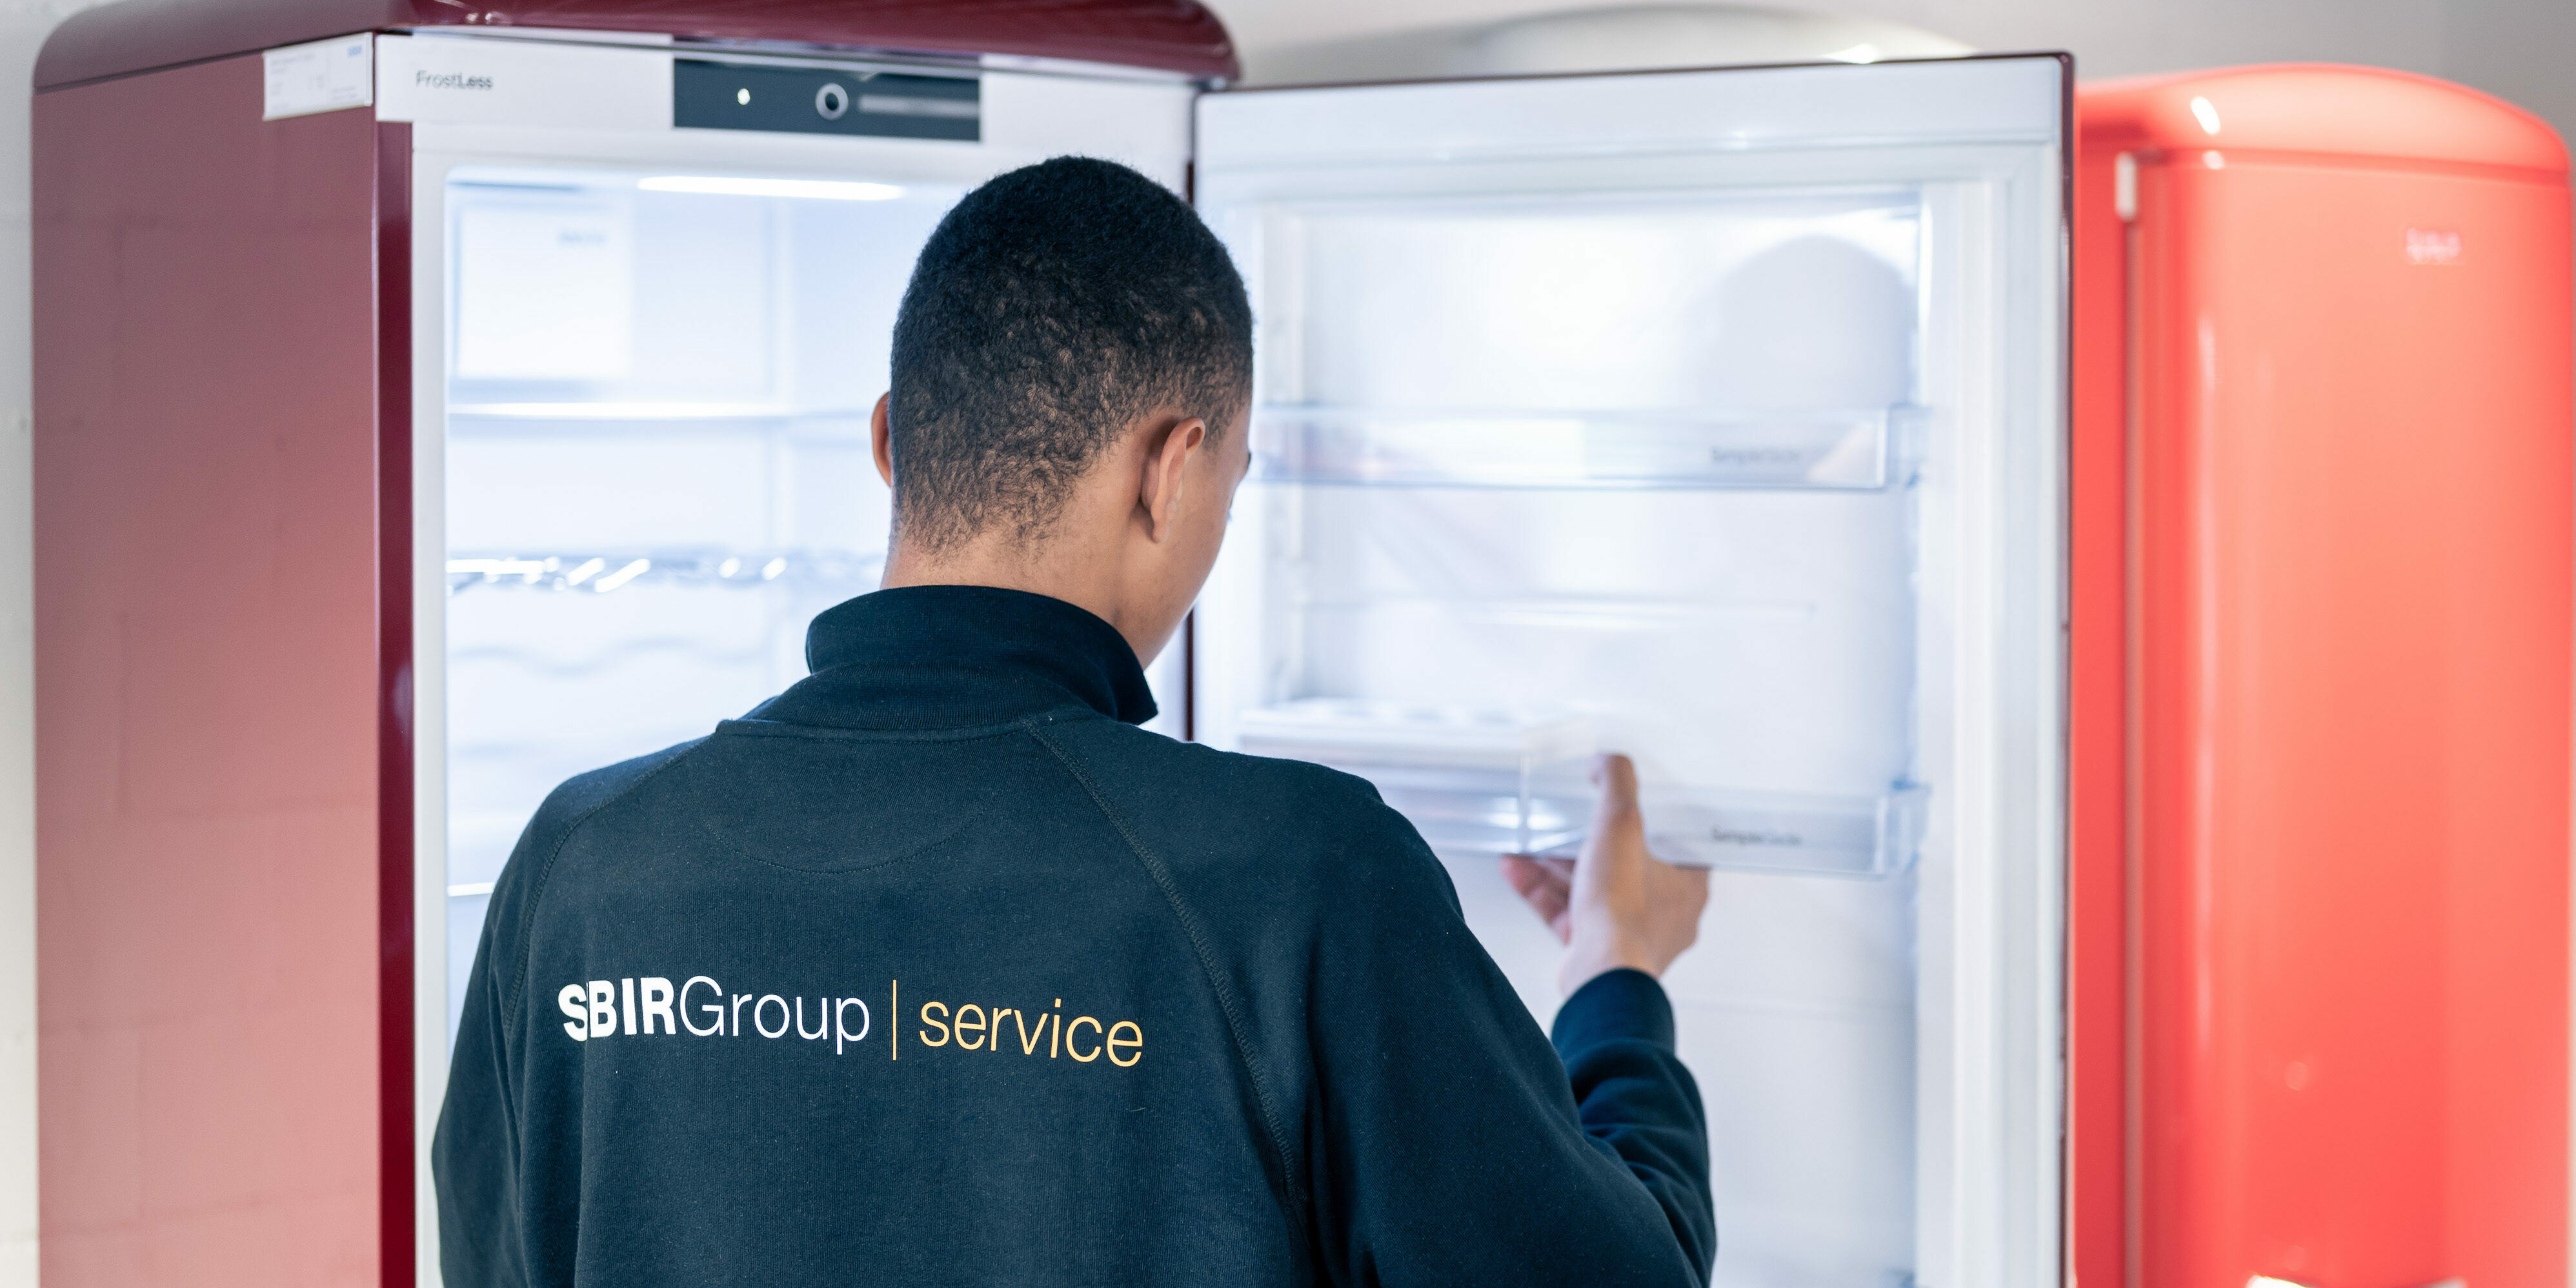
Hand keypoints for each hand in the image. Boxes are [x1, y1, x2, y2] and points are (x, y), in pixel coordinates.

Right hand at [1501, 753, 1710, 996]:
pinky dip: (1542, 891)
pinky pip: (1567, 913)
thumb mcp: (1621, 825)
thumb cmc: (1624, 915)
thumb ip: (1617, 784)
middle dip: (1585, 842)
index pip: (1671, 841)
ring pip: (1590, 889)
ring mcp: (1628, 933)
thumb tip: (1609, 761)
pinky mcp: (1596, 949)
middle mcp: (1662, 912)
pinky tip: (1518, 871)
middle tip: (1565, 824)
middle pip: (1623, 864)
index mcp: (1686, 884)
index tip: (1620, 806)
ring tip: (1530, 844)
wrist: (1600, 975)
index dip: (1643, 819)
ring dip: (1555, 865)